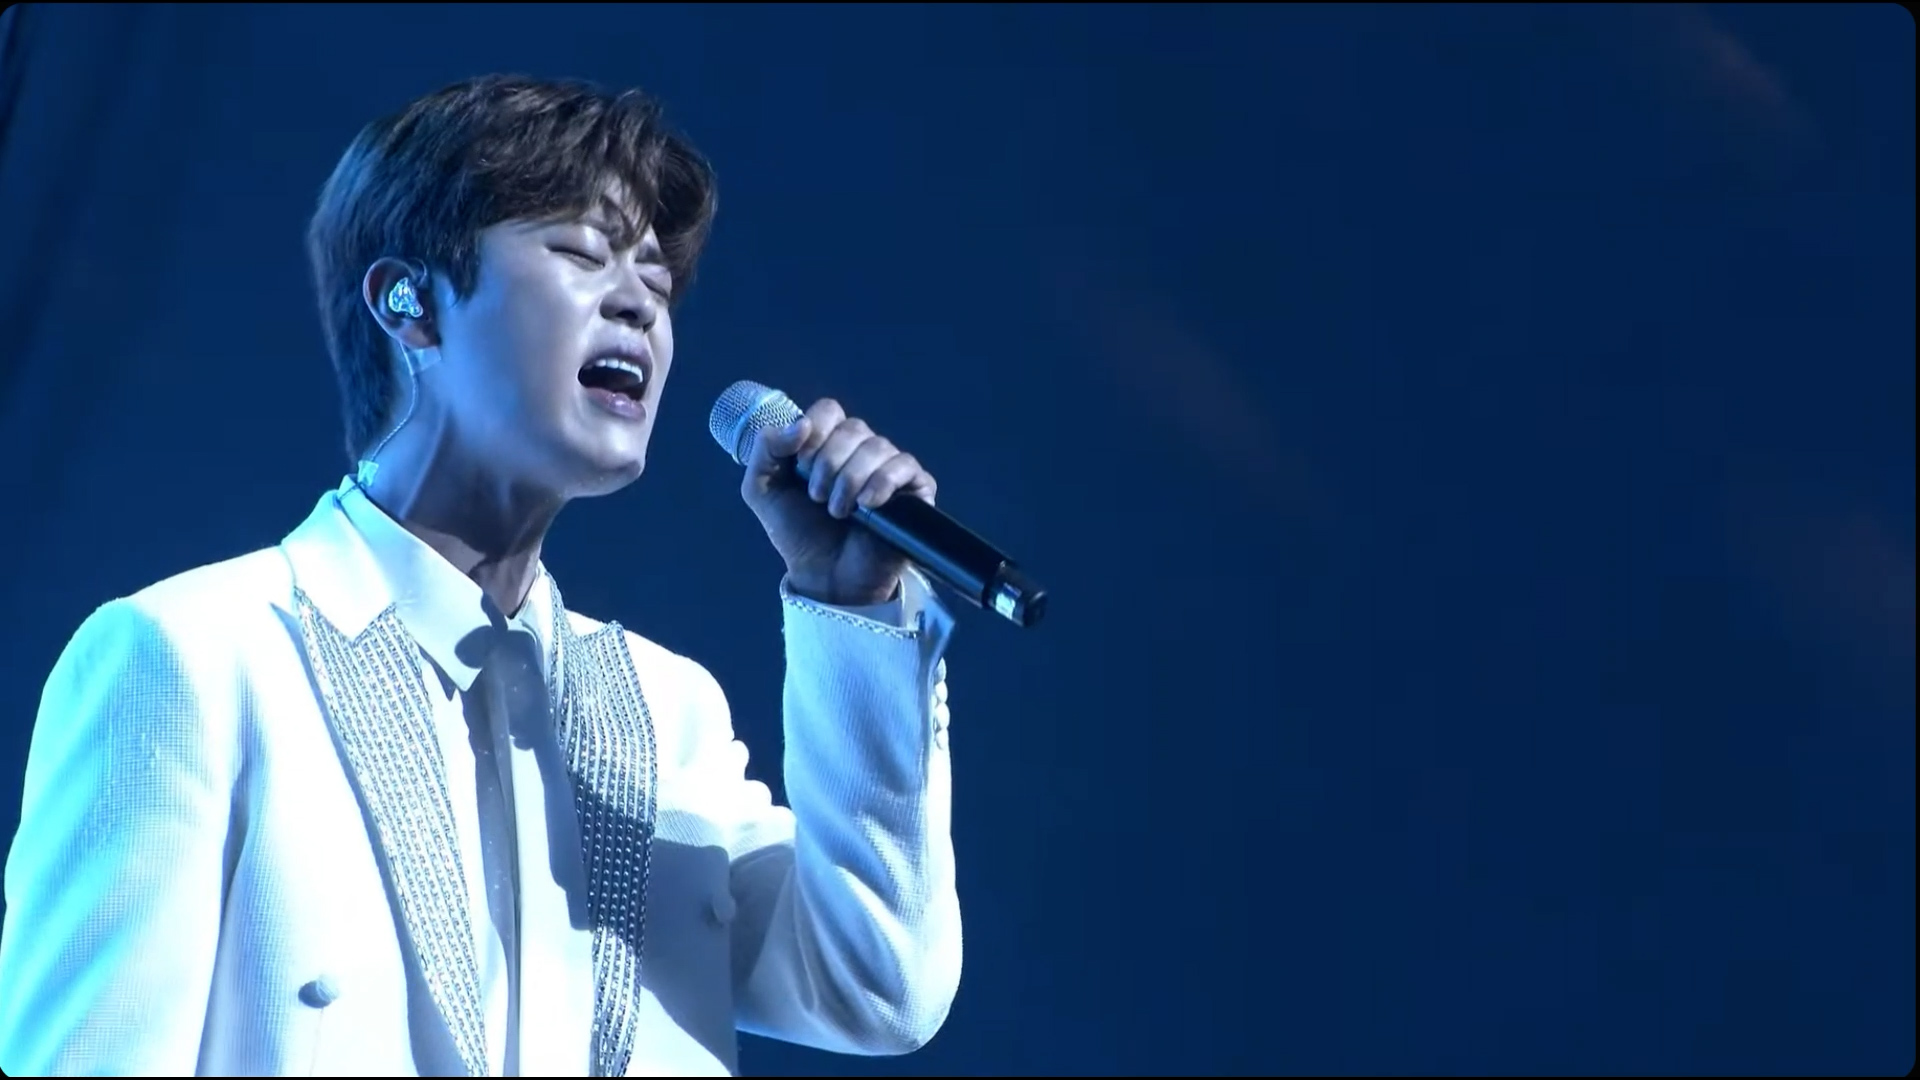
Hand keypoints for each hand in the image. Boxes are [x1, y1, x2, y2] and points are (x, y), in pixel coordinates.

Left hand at [740, 397, 936, 606]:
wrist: (824, 576)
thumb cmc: (797, 533)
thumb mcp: (761, 489)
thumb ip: (766, 449)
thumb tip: (801, 423)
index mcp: (827, 443)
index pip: (829, 410)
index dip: (815, 431)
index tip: (801, 464)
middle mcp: (860, 451)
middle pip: (854, 428)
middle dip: (829, 462)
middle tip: (817, 497)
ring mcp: (888, 470)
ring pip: (878, 447)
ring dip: (851, 479)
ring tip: (838, 511)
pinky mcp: (913, 491)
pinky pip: (906, 466)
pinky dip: (883, 482)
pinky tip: (868, 505)